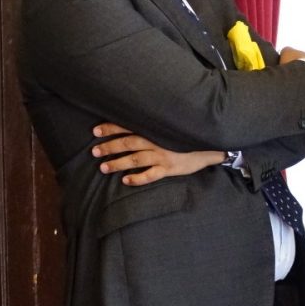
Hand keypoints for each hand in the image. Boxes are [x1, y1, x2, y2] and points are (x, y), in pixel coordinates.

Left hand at [90, 124, 224, 185]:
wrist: (211, 145)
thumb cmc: (187, 135)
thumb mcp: (170, 126)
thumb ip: (153, 126)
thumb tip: (133, 125)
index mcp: (154, 129)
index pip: (128, 127)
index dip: (111, 128)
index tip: (95, 131)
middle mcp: (156, 141)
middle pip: (128, 143)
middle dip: (109, 147)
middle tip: (94, 152)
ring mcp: (163, 155)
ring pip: (136, 159)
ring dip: (118, 163)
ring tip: (103, 168)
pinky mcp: (170, 169)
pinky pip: (151, 175)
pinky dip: (138, 178)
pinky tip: (126, 181)